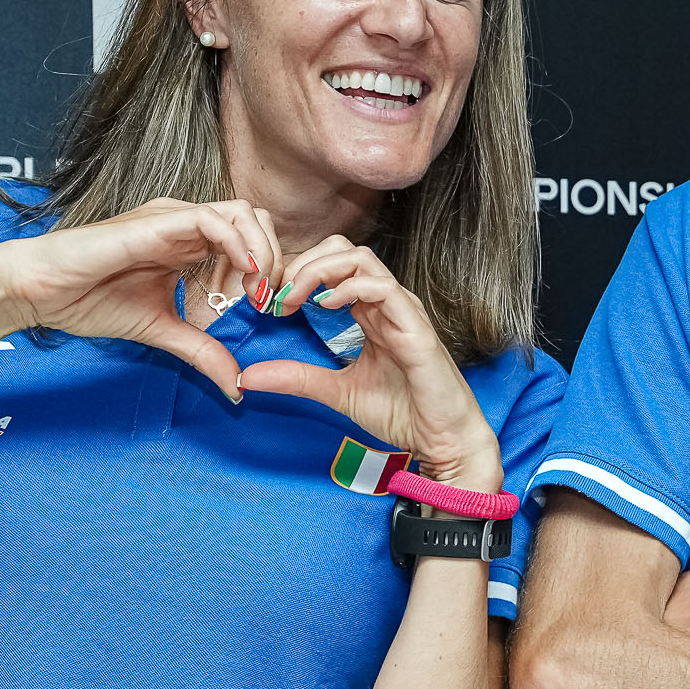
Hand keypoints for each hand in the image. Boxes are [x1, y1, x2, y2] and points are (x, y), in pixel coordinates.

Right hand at [0, 196, 285, 401]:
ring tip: (257, 293)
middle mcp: (187, 226)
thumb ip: (200, 352)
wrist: (39, 291)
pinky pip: (212, 219)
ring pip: (243, 214)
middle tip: (268, 304)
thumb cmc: (89, 301)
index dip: (271, 275)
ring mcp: (173, 219)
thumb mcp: (160, 332)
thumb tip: (236, 387)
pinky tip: (242, 278)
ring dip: (263, 253)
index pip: (251, 243)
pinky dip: (238, 245)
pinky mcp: (157, 222)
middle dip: (276, 262)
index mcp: (190, 246)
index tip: (268, 313)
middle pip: (257, 222)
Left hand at [235, 236, 501, 487]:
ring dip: (319, 270)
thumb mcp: (336, 392)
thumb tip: (246, 377)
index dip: (296, 273)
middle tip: (276, 295)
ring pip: (360, 259)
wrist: (442, 438)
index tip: (269, 301)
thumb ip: (297, 378)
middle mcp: (386, 303)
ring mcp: (402, 310)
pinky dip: (350, 288)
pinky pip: (382, 288)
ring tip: (295, 297)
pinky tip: (326, 307)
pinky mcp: (415, 327)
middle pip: (343, 250)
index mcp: (370, 312)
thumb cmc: (402, 412)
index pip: (331, 266)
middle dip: (303, 263)